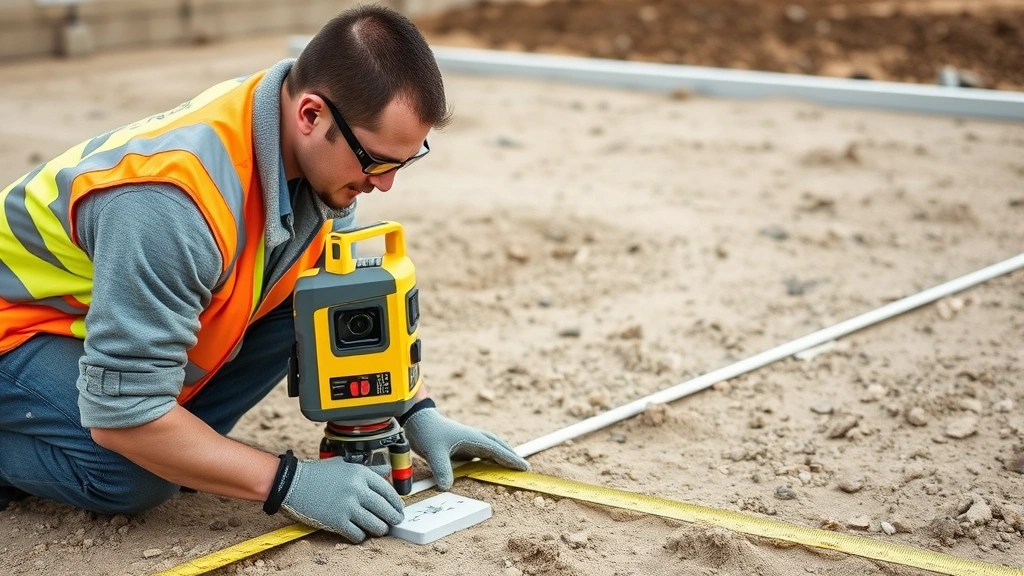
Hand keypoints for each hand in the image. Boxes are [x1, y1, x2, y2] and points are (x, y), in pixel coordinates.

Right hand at [280, 457, 404, 541]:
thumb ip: (369, 469)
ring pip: (375, 525)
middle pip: (386, 510)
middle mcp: (357, 489)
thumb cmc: (318, 474)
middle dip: (392, 519)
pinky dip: (360, 536)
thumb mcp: (345, 464)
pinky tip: (358, 533)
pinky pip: (358, 535)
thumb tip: (387, 470)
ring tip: (378, 529)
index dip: (396, 503)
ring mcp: (348, 506)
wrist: (292, 483)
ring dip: (379, 529)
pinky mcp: (337, 521)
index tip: (398, 509)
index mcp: (361, 474)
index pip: (388, 491)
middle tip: (394, 523)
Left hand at [403, 408, 528, 489]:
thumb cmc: (428, 432)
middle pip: (499, 446)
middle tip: (524, 467)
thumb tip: (447, 488)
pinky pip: (482, 451)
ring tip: (512, 465)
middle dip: (511, 456)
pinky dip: (491, 457)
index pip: (496, 450)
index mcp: (473, 438)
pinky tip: (490, 464)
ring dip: (502, 455)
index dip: (511, 459)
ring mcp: (469, 440)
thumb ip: (441, 469)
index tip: (524, 467)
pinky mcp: (463, 443)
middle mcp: (474, 438)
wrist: (418, 419)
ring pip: (491, 447)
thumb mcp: (433, 452)